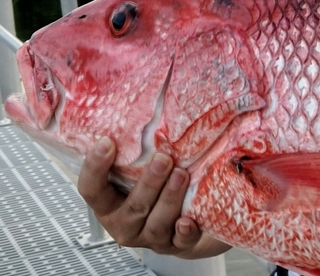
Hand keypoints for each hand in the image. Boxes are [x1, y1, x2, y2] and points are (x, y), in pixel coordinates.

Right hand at [77, 137, 202, 254]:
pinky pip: (179, 242)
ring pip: (156, 223)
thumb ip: (133, 156)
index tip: (107, 141)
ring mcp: (149, 238)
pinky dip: (184, 232)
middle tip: (163, 158)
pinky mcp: (175, 247)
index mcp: (108, 205)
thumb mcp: (136, 175)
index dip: (95, 168)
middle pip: (132, 207)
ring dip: (169, 198)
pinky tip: (188, 220)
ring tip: (182, 174)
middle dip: (148, 182)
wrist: (184, 222)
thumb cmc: (155, 191)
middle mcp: (125, 225)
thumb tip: (140, 111)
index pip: (91, 190)